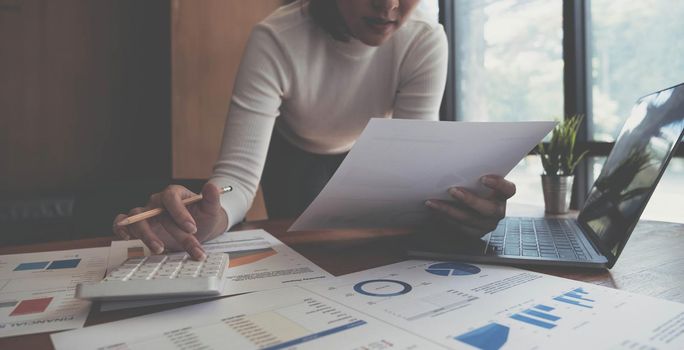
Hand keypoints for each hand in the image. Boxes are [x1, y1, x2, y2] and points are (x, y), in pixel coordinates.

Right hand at [112, 183, 228, 259]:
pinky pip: (123, 223)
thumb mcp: (211, 209)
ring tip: (160, 249)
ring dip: (147, 235)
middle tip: (187, 244)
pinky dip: (120, 228)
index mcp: (174, 194)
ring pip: (137, 218)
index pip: (170, 197)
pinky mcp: (140, 226)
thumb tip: (212, 186)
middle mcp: (158, 202)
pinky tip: (126, 237)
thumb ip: (212, 198)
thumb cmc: (203, 216)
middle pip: (156, 212)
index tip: (192, 228)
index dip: (179, 212)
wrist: (199, 229)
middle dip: (173, 231)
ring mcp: (147, 213)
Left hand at [425, 175, 515, 237]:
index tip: (483, 178)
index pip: (508, 189)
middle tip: (452, 190)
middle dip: (469, 200)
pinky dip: (445, 218)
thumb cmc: (471, 186)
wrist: (465, 206)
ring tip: (434, 202)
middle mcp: (498, 211)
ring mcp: (487, 224)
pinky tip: (434, 210)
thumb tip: (455, 154)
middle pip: (488, 209)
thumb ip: (473, 173)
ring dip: (449, 210)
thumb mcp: (476, 179)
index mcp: (502, 195)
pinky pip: (460, 227)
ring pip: (470, 219)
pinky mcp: (474, 232)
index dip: (498, 185)